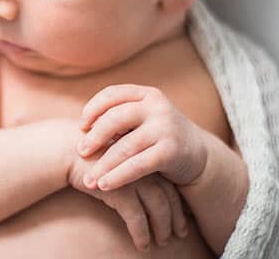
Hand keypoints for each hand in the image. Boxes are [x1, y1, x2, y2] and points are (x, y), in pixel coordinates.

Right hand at [68, 143, 189, 251]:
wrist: (67, 148)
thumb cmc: (89, 153)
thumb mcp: (115, 157)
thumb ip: (131, 167)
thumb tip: (145, 185)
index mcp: (146, 156)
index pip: (170, 184)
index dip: (178, 204)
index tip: (182, 218)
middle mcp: (144, 167)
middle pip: (169, 197)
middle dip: (175, 218)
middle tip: (180, 234)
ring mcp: (134, 178)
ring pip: (158, 210)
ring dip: (161, 229)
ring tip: (161, 243)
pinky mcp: (120, 190)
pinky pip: (137, 218)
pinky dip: (142, 234)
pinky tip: (142, 245)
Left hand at [77, 84, 208, 190]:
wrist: (198, 155)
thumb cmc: (158, 136)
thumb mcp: (142, 119)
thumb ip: (119, 117)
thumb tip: (81, 127)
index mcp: (147, 94)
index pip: (112, 94)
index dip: (92, 109)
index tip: (81, 126)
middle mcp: (157, 106)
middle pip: (115, 118)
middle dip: (94, 137)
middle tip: (80, 152)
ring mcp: (165, 128)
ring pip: (124, 146)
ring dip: (103, 164)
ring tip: (89, 178)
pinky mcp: (171, 151)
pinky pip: (137, 165)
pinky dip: (118, 176)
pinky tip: (105, 184)